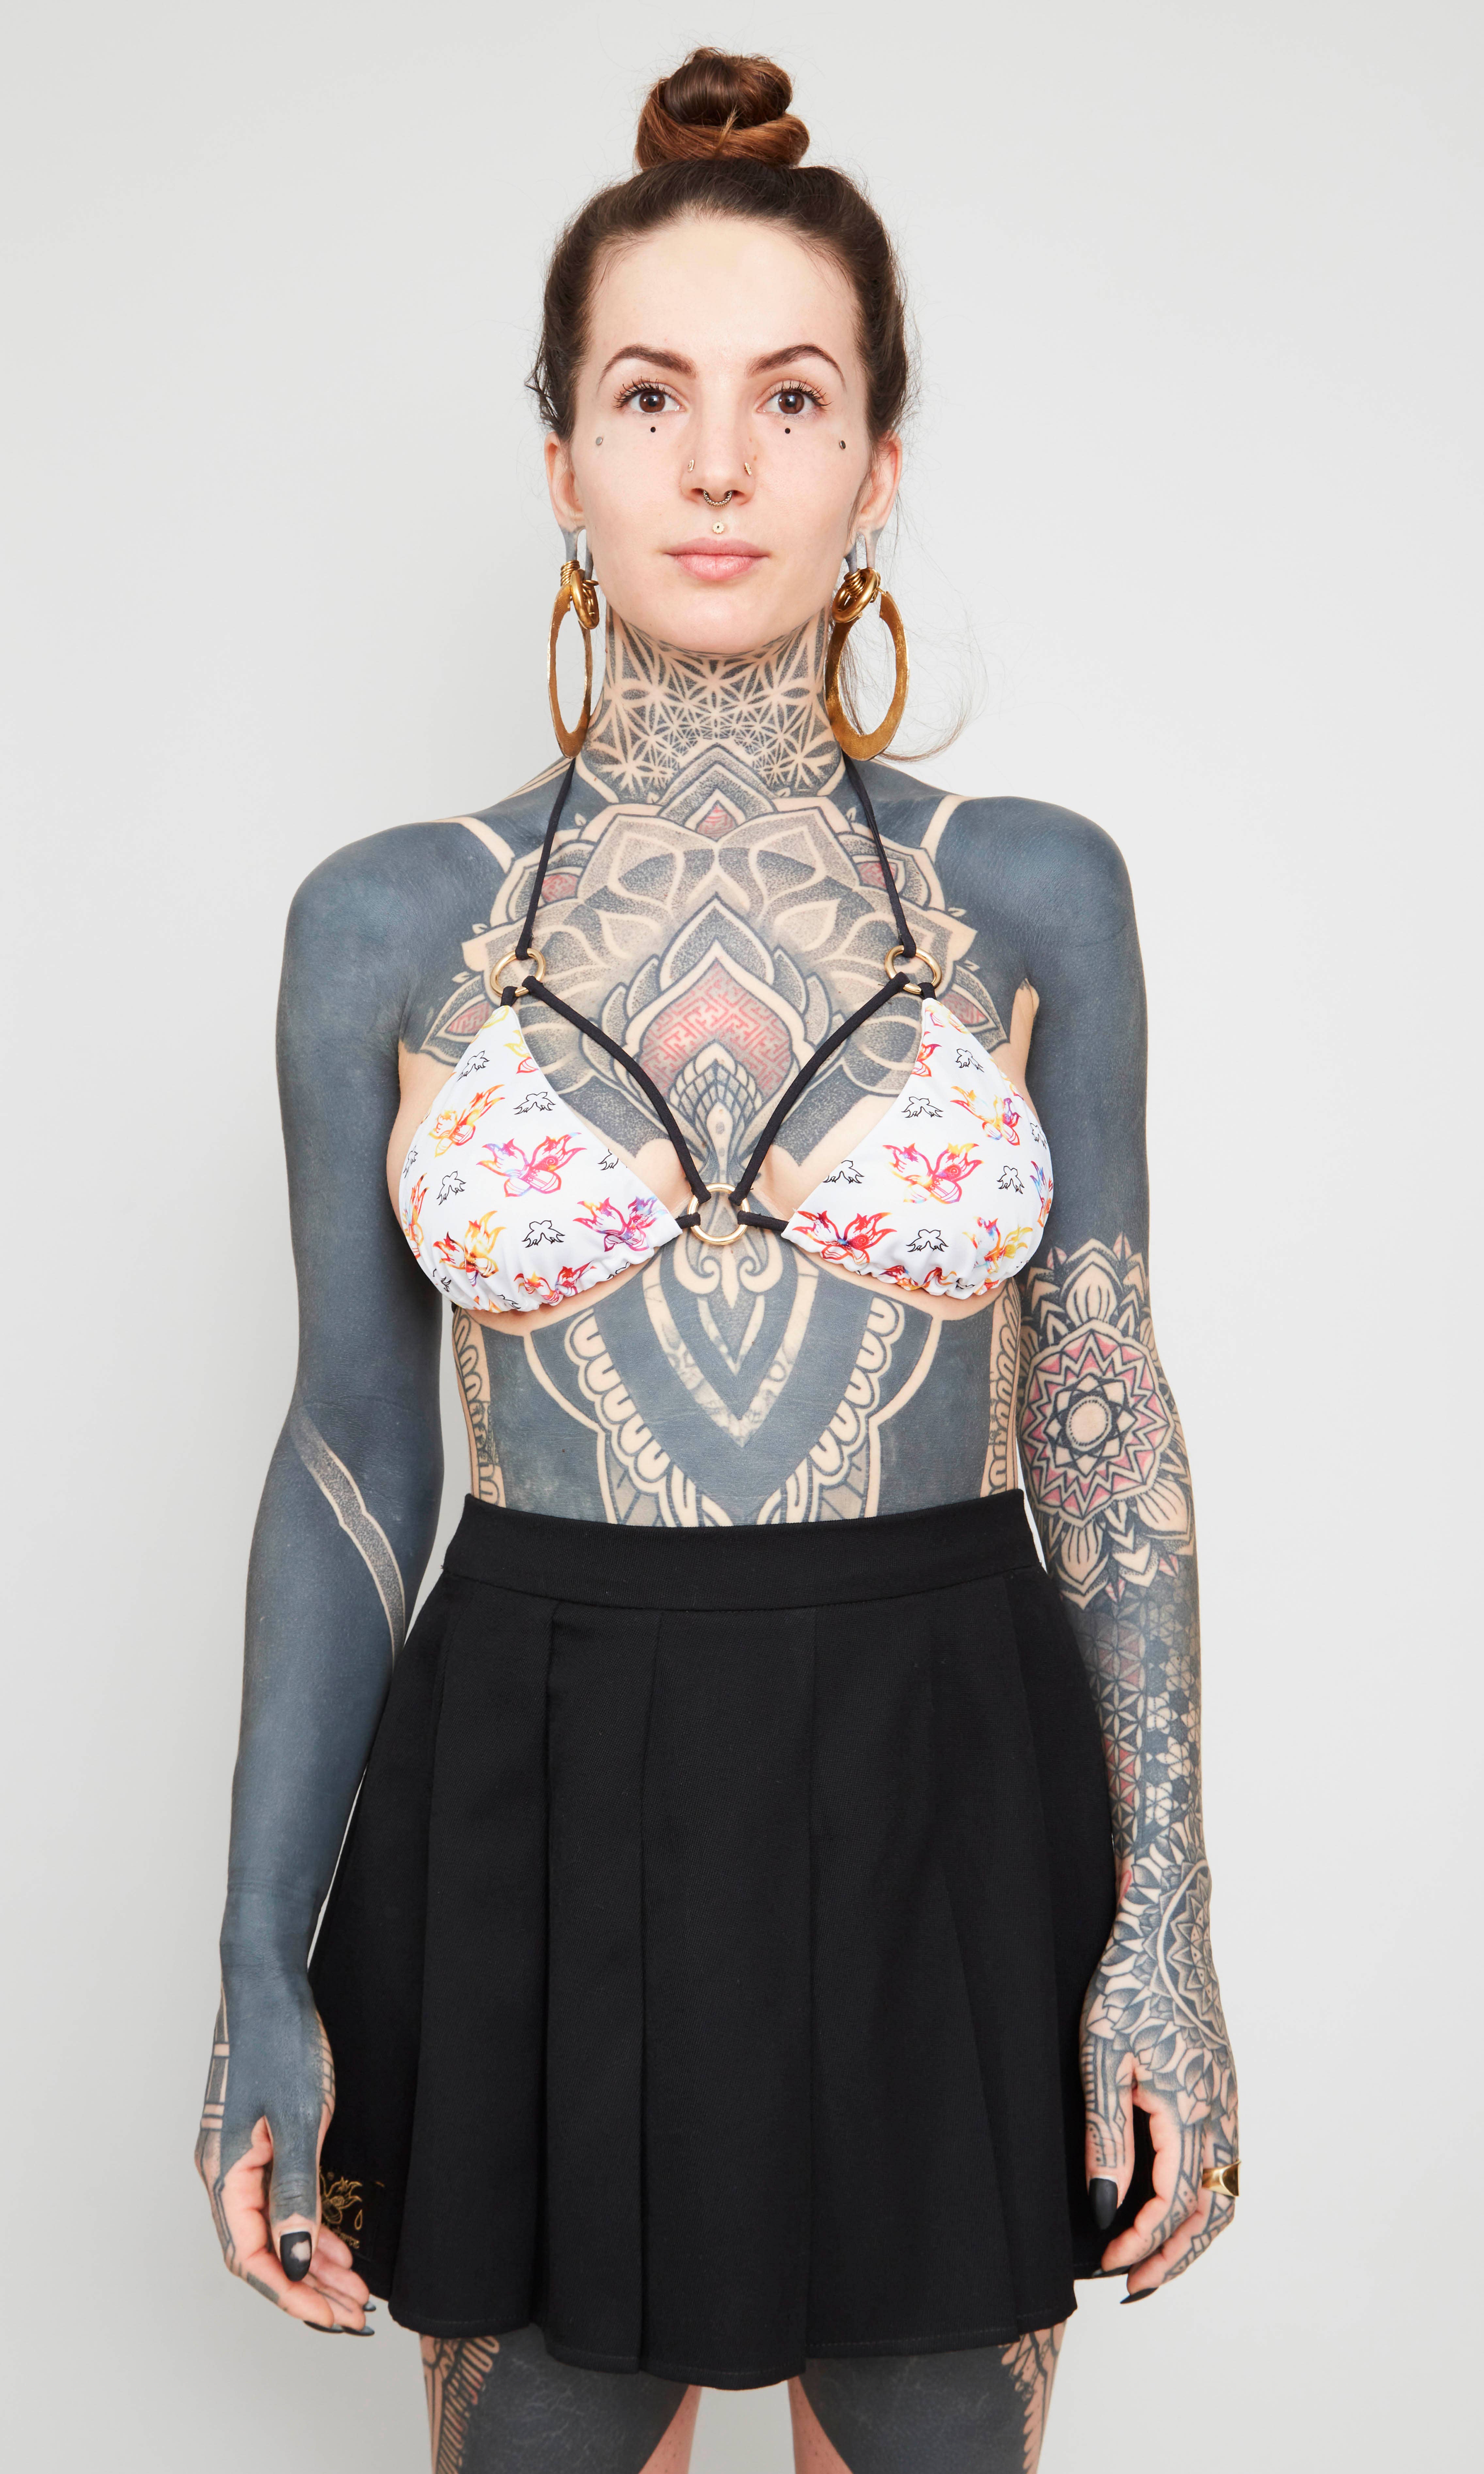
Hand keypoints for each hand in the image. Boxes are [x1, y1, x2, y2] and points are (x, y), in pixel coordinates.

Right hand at [195, 1976, 371, 2333]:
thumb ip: (294, 2192)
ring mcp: (243, 2162)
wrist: (268, 1985)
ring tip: (356, 2293)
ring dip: (314, 2266)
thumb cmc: (278, 2041)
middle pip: (262, 2254)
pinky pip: (283, 2205)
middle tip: (354, 2316)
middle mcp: (226, 2175)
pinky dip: (313, 2230)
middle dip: (308, 2291)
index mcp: (224, 2175)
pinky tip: (341, 2249)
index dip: (292, 2294)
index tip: (332, 2319)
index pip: (253, 2258)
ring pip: (275, 2232)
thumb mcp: (297, 2118)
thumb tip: (296, 2261)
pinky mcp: (263, 2146)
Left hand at [1081, 1828, 1238, 2298]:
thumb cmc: (1126, 1983)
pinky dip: (1206, 2193)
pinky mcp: (1223, 2081)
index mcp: (1190, 2106)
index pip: (1174, 2201)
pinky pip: (1227, 2156)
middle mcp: (1221, 2107)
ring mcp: (1228, 2094)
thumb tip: (1107, 2209)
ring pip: (1227, 2187)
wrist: (1165, 1925)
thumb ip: (1105, 2136)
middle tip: (1135, 2284)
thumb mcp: (1100, 2057)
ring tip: (1155, 2255)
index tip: (1106, 2263)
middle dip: (1176, 2255)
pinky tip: (1172, 2198)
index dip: (1142, 2241)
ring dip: (1195, 2230)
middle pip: (1214, 2209)